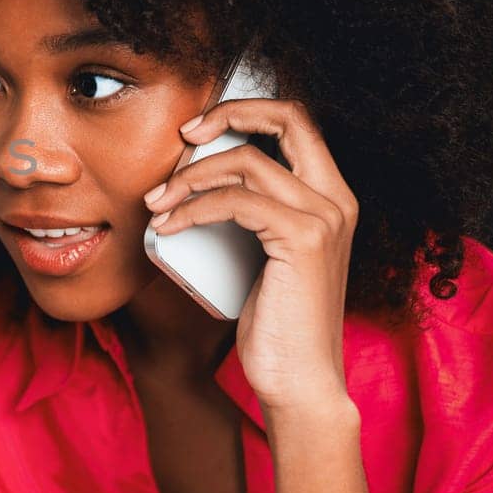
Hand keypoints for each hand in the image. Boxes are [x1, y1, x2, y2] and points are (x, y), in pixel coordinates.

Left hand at [142, 98, 359, 414]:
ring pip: (247, 161)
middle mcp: (337, 199)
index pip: (296, 122)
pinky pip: (234, 201)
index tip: (196, 133)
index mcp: (331, 197)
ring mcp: (325, 217)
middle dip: (228, 114)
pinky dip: (191, 208)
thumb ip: (246, 214)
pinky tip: (167, 227)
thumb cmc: (275, 324)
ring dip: (188, 177)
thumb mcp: (259, 255)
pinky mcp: (304, 239)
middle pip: (288, 117)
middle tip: (182, 138)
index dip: (245, 112)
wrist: (299, 381)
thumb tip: (190, 181)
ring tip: (156, 204)